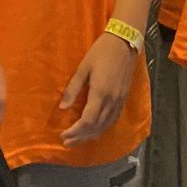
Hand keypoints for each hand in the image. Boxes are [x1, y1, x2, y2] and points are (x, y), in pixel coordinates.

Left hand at [59, 31, 137, 145]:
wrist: (124, 42)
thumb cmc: (100, 52)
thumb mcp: (83, 68)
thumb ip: (73, 89)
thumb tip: (62, 108)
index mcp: (100, 93)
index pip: (87, 121)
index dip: (75, 131)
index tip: (64, 135)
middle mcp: (111, 101)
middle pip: (96, 127)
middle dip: (81, 137)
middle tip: (67, 143)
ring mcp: (119, 100)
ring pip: (105, 125)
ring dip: (91, 135)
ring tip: (78, 140)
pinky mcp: (123, 98)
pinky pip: (113, 119)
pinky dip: (102, 128)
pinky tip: (95, 130)